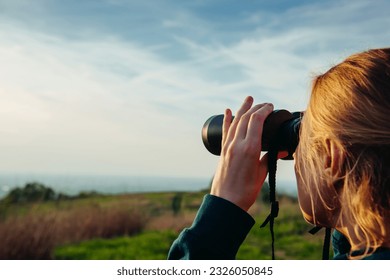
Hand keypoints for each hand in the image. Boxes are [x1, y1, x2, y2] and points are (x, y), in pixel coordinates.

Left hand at [210, 96, 274, 210]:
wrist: (226, 202)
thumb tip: (282, 150)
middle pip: (246, 118)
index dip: (264, 110)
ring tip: (249, 99)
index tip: (271, 106)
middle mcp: (237, 144)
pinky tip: (228, 111)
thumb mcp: (262, 174)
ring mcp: (228, 147)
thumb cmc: (246, 191)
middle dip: (256, 107)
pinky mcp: (222, 151)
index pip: (256, 120)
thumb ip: (270, 159)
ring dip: (242, 109)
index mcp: (250, 148)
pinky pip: (225, 131)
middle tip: (265, 103)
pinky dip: (227, 120)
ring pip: (235, 122)